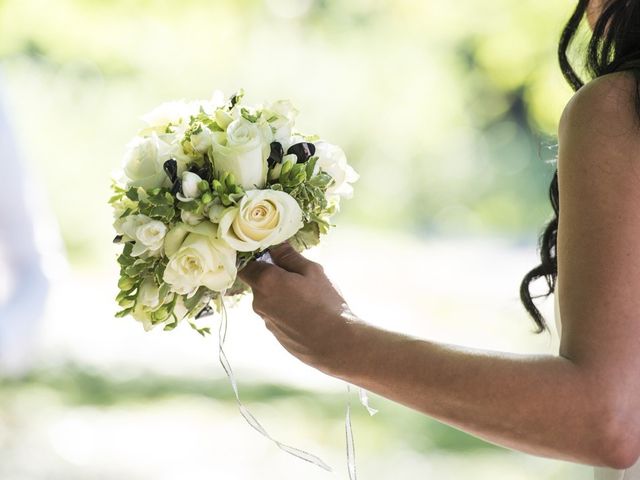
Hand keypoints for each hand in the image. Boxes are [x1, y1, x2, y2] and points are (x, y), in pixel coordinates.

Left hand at [238, 242, 360, 373]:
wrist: (334, 344)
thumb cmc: (325, 303)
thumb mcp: (312, 271)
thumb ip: (289, 256)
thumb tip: (274, 245)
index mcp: (266, 281)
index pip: (246, 264)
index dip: (256, 259)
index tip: (272, 256)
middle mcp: (259, 301)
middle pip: (257, 282)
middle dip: (273, 276)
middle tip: (298, 276)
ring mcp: (265, 319)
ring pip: (267, 298)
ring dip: (280, 293)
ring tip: (306, 296)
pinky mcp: (274, 333)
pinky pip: (275, 313)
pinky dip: (285, 309)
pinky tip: (305, 312)